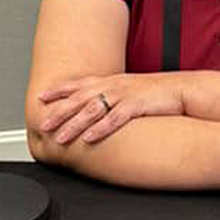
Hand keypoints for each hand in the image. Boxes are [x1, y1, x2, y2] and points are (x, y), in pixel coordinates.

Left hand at [38, 72, 187, 144]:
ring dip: (74, 124)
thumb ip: (108, 94)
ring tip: (60, 136)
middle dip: (60, 111)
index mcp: (110, 80)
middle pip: (80, 98)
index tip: (41, 97)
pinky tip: (89, 138)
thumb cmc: (153, 92)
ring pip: (93, 109)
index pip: (78, 84)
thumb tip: (91, 107)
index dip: (59, 90)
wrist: (179, 90)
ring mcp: (124, 94)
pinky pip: (115, 118)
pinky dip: (100, 128)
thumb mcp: (127, 89)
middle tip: (43, 124)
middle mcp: (113, 85)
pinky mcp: (136, 105)